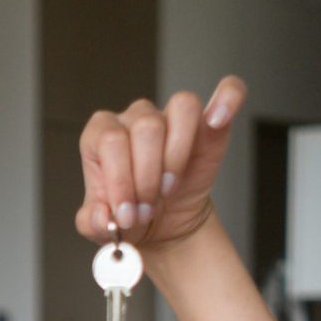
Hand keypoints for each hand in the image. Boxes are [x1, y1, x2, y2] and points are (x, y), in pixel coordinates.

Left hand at [75, 75, 246, 250]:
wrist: (161, 227)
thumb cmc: (129, 216)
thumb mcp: (101, 228)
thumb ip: (92, 222)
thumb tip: (101, 216)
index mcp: (101, 136)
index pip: (109, 140)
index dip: (119, 180)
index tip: (126, 214)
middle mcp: (135, 118)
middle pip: (145, 127)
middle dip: (147, 178)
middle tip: (147, 209)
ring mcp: (171, 117)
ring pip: (181, 108)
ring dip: (176, 156)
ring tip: (169, 188)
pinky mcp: (207, 125)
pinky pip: (227, 92)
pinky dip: (228, 100)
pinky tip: (217, 120)